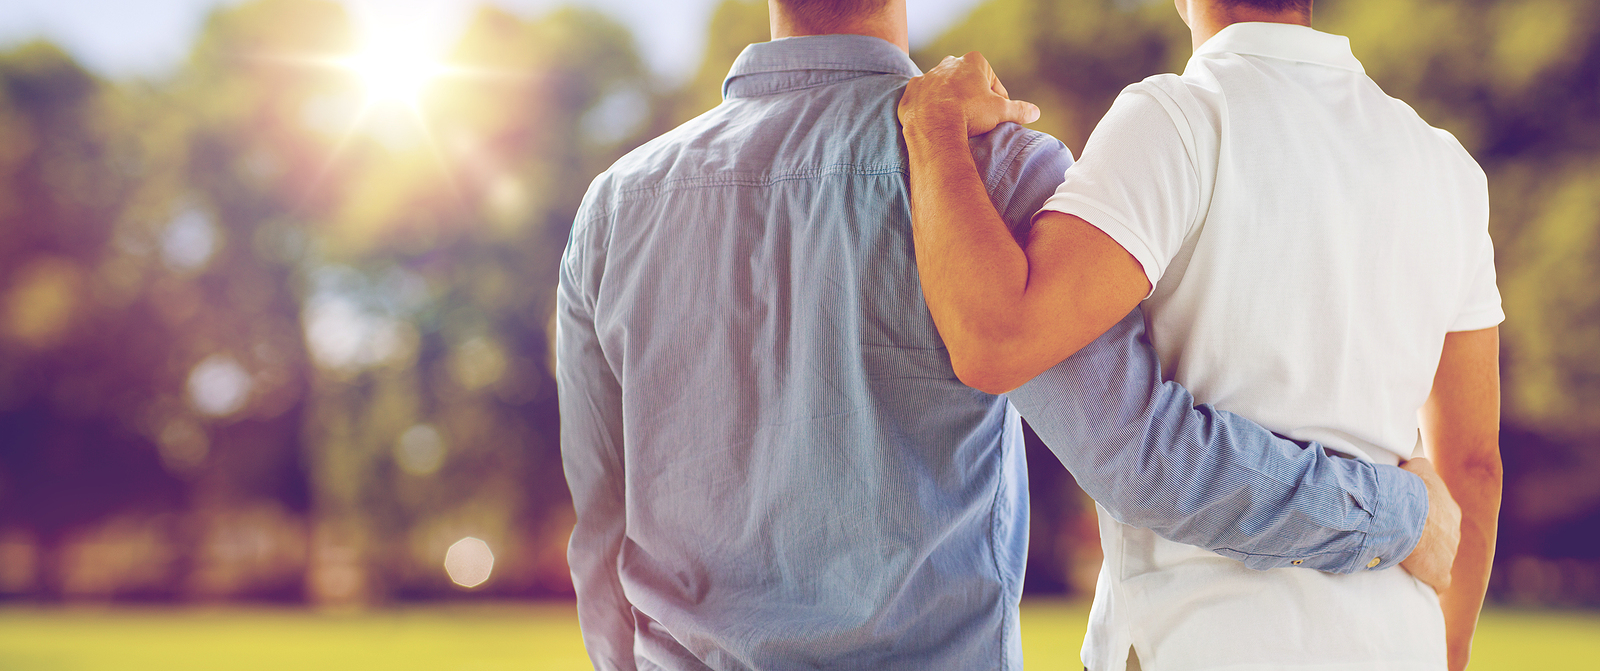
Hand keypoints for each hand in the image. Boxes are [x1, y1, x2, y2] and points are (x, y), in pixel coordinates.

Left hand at [898, 51, 1040, 137]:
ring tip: (955, 123)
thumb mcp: (1000, 112)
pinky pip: (922, 99)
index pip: (991, 81)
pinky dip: (928, 109)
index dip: (997, 99)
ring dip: (949, 103)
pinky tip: (935, 123)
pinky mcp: (911, 92)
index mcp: (973, 61)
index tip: (996, 115)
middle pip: (966, 82)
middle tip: (976, 119)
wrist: (934, 126)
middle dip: (971, 97)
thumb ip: (1019, 109)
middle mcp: (948, 63)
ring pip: (943, 90)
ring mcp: (927, 76)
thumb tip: (1035, 112)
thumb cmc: (970, 114)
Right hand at [1398, 457, 1460, 591]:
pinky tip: (1417, 579)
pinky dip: (1429, 582)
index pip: (1440, 518)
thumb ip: (1421, 468)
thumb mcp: (1417, 466)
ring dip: (1424, 561)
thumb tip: (1413, 466)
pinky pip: (1438, 583)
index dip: (1424, 520)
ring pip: (1439, 560)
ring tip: (1402, 558)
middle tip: (1403, 539)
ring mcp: (1450, 555)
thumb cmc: (1408, 487)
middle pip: (1442, 540)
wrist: (1403, 512)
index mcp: (1451, 511)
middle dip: (1426, 541)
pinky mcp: (1440, 575)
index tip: (1408, 520)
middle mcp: (1455, 533)